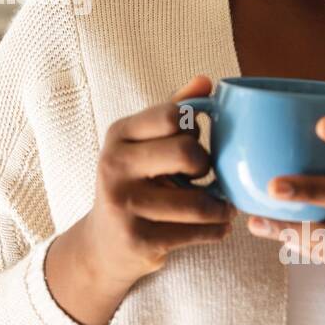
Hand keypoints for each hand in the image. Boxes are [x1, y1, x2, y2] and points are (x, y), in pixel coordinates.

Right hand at [46, 75, 236, 324]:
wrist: (102, 244)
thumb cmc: (133, 183)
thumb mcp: (142, 144)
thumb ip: (173, 111)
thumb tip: (206, 81)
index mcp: (118, 135)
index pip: (172, 115)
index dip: (194, 128)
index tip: (194, 141)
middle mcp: (114, 166)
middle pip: (187, 153)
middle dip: (206, 166)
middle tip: (205, 176)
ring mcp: (124, 205)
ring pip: (198, 202)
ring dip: (220, 207)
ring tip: (222, 207)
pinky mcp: (138, 240)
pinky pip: (196, 233)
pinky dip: (216, 230)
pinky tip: (216, 227)